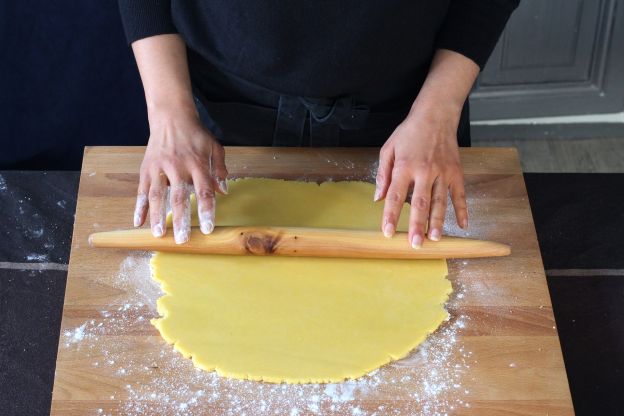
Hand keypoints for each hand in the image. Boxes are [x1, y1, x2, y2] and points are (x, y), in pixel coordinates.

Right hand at [133, 107, 227, 243]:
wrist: (171, 117)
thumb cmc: (196, 135)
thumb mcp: (214, 147)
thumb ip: (220, 169)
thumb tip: (223, 191)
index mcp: (197, 163)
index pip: (204, 191)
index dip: (206, 210)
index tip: (208, 228)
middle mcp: (178, 166)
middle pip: (179, 197)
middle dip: (180, 219)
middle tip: (182, 239)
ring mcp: (159, 167)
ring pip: (157, 195)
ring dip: (157, 216)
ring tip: (159, 235)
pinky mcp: (146, 168)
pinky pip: (142, 190)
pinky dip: (139, 207)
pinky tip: (138, 222)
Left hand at [375, 107, 467, 247]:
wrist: (436, 116)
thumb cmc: (409, 133)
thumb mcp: (389, 149)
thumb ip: (383, 174)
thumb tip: (377, 198)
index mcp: (405, 166)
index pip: (395, 195)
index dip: (390, 215)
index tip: (387, 232)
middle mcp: (425, 171)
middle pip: (420, 203)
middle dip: (417, 225)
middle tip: (415, 244)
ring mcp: (443, 172)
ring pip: (440, 201)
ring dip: (438, 222)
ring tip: (435, 239)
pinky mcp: (456, 172)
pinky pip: (460, 195)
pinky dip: (462, 210)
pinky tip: (462, 225)